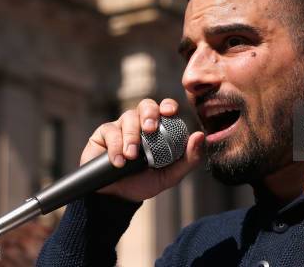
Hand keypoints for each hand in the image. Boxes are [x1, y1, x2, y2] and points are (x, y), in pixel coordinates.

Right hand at [80, 98, 204, 201]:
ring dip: (132, 136)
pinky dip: (116, 146)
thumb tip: (200, 136)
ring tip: (131, 156)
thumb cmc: (145, 182)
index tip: (169, 112)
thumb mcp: (170, 175)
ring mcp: (121, 126)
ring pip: (128, 117)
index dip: (167, 105)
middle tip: (150, 130)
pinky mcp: (103, 134)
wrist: (118, 198)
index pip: (164, 108)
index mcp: (158, 129)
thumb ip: (189, 158)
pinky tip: (119, 161)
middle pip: (145, 105)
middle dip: (149, 114)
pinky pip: (110, 131)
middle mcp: (140, 123)